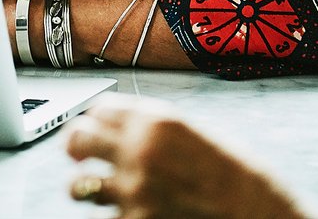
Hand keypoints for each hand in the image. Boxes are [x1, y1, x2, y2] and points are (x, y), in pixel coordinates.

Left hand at [64, 96, 303, 217]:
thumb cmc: (241, 183)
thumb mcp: (198, 138)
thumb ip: (157, 133)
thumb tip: (124, 133)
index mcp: (157, 122)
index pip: (100, 109)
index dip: (96, 120)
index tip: (95, 130)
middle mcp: (139, 150)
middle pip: (79, 139)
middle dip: (76, 148)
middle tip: (79, 158)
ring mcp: (133, 191)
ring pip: (78, 187)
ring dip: (85, 190)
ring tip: (95, 192)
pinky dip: (110, 218)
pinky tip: (123, 215)